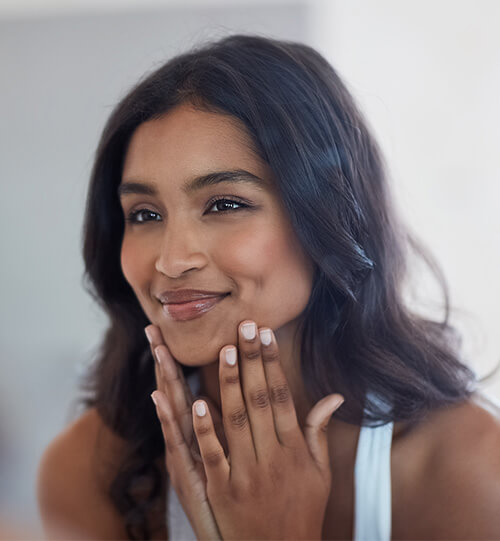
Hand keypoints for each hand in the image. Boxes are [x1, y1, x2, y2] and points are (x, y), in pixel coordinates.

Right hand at [146, 325, 224, 539]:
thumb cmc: (232, 500)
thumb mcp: (227, 461)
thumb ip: (230, 427)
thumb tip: (215, 399)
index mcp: (198, 435)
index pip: (187, 389)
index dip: (177, 363)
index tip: (167, 334)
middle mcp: (186, 443)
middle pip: (174, 393)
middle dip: (166, 361)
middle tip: (153, 329)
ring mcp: (185, 459)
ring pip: (173, 412)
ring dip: (166, 381)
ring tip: (158, 351)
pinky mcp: (187, 478)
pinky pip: (181, 444)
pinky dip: (172, 422)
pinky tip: (164, 399)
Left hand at [154, 320, 343, 539]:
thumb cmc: (303, 511)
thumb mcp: (320, 473)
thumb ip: (319, 431)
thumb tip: (334, 396)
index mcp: (296, 449)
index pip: (282, 396)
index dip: (273, 364)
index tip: (266, 335)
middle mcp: (273, 457)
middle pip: (260, 400)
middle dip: (253, 360)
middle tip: (245, 326)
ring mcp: (247, 475)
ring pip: (237, 421)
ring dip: (231, 384)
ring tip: (226, 350)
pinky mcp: (223, 492)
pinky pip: (214, 456)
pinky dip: (206, 429)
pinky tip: (198, 401)